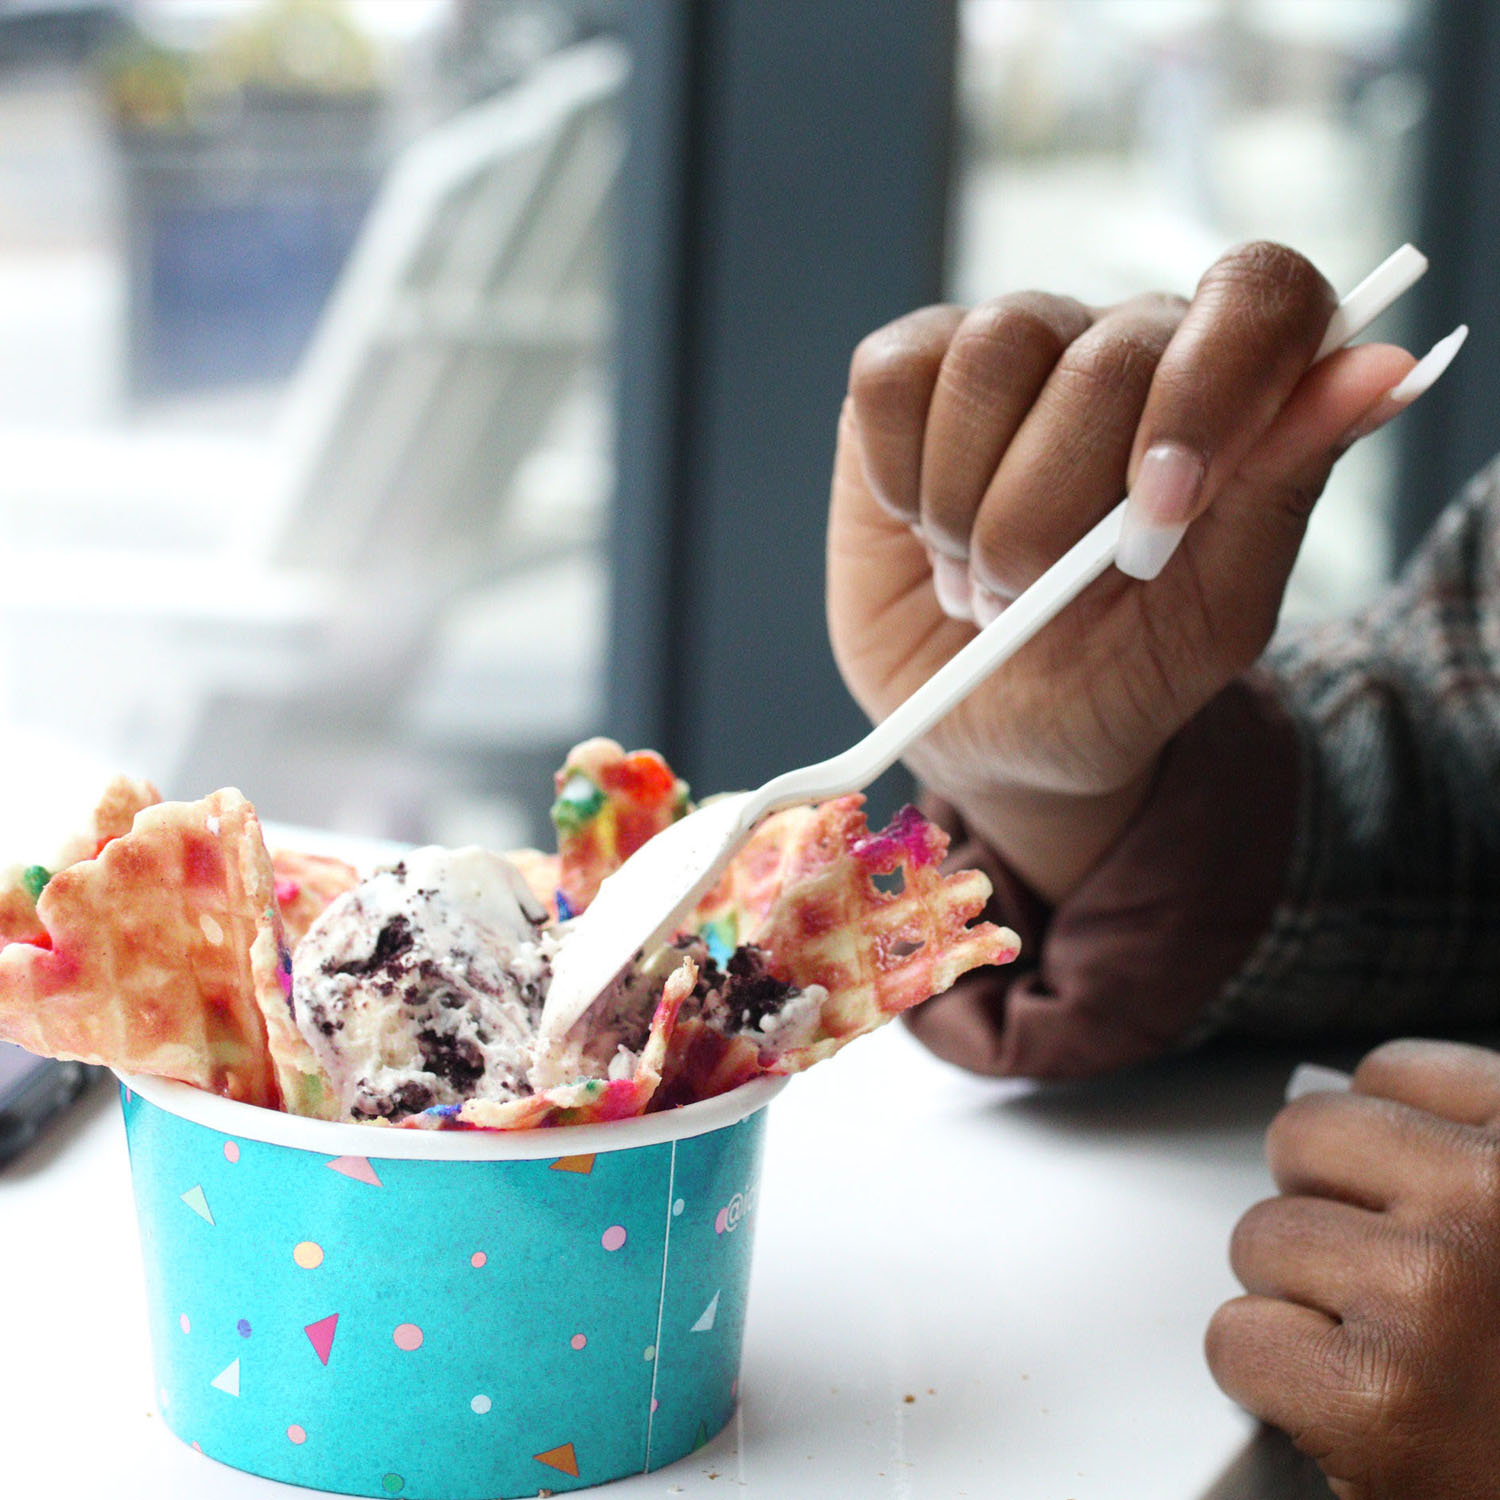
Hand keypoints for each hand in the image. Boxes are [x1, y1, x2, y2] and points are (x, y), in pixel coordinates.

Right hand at [827, 242, 1415, 900]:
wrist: (993, 728)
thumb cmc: (1113, 677)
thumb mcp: (1210, 618)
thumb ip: (1282, 490)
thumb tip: (1386, 364)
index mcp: (1227, 394)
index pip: (1259, 294)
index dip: (1211, 390)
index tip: (1161, 511)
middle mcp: (1120, 348)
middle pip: (1102, 355)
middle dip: (1053, 512)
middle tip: (1035, 594)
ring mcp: (1010, 352)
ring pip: (991, 352)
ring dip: (968, 505)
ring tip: (977, 575)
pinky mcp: (909, 374)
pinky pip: (893, 378)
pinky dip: (899, 475)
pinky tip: (918, 524)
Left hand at [1208, 1040, 1499, 1498]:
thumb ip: (1450, 1153)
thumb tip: (1324, 1095)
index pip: (1388, 1073)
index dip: (1371, 1151)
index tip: (1400, 1202)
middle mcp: (1490, 1199)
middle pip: (1301, 1138)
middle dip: (1317, 1209)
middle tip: (1377, 1285)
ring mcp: (1432, 1290)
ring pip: (1260, 1239)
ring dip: (1296, 1302)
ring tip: (1383, 1356)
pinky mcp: (1376, 1395)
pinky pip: (1237, 1339)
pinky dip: (1272, 1384)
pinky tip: (1351, 1410)